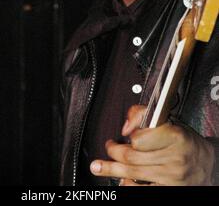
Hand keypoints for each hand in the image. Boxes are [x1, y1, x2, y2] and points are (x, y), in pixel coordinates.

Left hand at [90, 105, 214, 185]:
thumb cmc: (185, 141)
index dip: (130, 135)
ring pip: (132, 174)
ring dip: (111, 169)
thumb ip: (143, 115)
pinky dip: (127, 185)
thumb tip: (125, 126)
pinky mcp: (168, 190)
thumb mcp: (169, 121)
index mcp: (174, 137)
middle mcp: (173, 158)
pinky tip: (122, 180)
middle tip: (109, 148)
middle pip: (131, 157)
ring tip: (99, 167)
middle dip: (114, 152)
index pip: (140, 138)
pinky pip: (141, 191)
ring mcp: (171, 178)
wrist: (206, 163)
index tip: (126, 133)